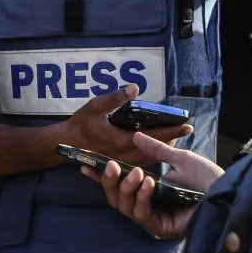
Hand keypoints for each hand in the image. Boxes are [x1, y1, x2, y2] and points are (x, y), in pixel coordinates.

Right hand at [58, 84, 192, 164]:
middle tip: (185, 132)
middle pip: (156, 150)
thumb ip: (114, 98)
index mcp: (121, 141)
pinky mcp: (117, 164)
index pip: (154, 137)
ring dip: (163, 149)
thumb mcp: (94, 106)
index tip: (188, 126)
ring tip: (175, 139)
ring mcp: (121, 162)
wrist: (63, 145)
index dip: (172, 131)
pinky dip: (152, 156)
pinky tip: (157, 150)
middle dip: (172, 141)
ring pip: (149, 159)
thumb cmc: (78, 125)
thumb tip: (135, 88)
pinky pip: (140, 162)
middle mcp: (124, 155)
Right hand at [81, 132, 223, 240]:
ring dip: (126, 188)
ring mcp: (153, 218)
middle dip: (109, 182)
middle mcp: (147, 205)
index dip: (102, 176)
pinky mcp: (161, 228)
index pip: (119, 184)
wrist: (227, 191)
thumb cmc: (207, 177)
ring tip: (135, 172)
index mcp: (149, 189)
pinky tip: (148, 183)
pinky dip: (141, 198)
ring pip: (124, 207)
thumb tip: (135, 134)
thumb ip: (155, 150)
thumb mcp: (178, 158)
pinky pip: (141, 214)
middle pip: (116, 198)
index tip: (85, 165)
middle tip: (110, 165)